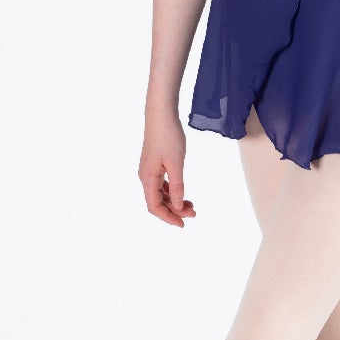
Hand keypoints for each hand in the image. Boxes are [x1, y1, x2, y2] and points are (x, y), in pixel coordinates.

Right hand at [139, 108, 195, 226]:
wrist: (161, 115)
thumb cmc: (168, 136)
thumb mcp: (176, 164)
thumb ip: (177, 186)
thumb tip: (177, 206)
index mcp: (147, 178)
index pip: (154, 206)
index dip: (168, 217)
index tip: (183, 223)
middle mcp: (145, 177)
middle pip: (157, 202)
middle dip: (174, 210)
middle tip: (194, 213)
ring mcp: (149, 171)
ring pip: (160, 194)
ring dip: (174, 202)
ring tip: (191, 204)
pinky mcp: (154, 165)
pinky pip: (161, 185)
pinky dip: (172, 192)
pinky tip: (182, 193)